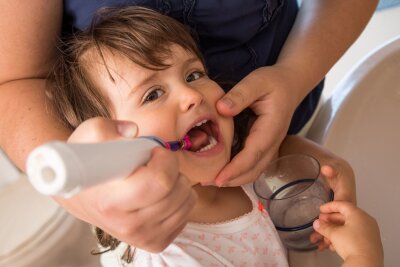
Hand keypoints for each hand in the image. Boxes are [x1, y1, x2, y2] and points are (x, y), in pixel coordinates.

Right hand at [54, 117, 196, 251]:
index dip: (164, 159)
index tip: (154, 152)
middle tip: (154, 164)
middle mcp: (129, 225)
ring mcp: (144, 237)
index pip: (159, 181)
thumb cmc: (88, 166)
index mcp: (112, 202)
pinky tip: (159, 195)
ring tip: (155, 179)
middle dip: (173, 168)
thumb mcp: (87, 139)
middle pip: (178, 191)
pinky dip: (180, 199)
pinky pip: (187, 213)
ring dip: (178, 183)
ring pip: (187, 201)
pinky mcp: (157, 243)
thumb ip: (105, 128)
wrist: (81, 199)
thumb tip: (132, 132)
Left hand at [215, 66, 300, 185]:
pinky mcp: (264, 146)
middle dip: (231, 180)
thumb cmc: (273, 82)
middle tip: (205, 182)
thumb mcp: (257, 81)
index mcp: (270, 129)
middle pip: (254, 170)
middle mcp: (272, 142)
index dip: (235, 169)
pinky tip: (222, 170)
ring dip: (234, 179)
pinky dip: (238, 172)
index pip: (253, 154)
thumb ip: (240, 94)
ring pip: (254, 171)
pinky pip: (253, 165)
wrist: (291, 84)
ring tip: (210, 180)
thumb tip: (221, 109)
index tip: (217, 179)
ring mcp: (270, 146)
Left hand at [310, 163, 355, 249]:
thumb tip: (326, 168)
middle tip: (318, 240)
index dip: (332, 215)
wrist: (340, 173)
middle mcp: (345, 207)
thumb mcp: (334, 168)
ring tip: (318, 245)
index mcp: (346, 197)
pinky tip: (321, 245)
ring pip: (337, 228)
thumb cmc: (337, 172)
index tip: (321, 221)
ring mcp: (342, 213)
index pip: (340, 209)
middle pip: (339, 222)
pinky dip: (330, 236)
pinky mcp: (337, 216)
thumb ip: (330, 169)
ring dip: (328, 236)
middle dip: (330, 231)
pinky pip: (335, 229)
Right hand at [313, 201, 382, 266]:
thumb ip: (324, 227)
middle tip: (321, 222)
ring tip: (325, 235)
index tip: (322, 209)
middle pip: (345, 216)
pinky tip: (334, 244)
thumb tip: (318, 224)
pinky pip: (354, 235)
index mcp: (358, 214)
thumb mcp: (333, 234)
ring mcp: (369, 232)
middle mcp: (366, 221)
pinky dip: (343, 237)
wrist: (365, 263)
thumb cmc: (353, 245)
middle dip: (331, 220)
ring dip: (335, 230)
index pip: (342, 204)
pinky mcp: (369, 242)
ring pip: (349, 227)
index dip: (329, 206)